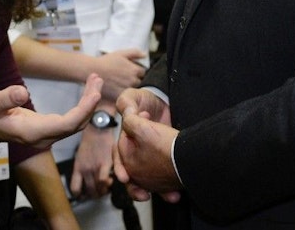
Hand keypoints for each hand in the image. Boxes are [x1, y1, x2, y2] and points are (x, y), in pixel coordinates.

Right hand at [0, 73, 102, 148]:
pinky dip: (81, 107)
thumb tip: (22, 92)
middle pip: (75, 124)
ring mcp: (46, 136)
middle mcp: (43, 137)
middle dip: (90, 103)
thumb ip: (6, 98)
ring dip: (87, 104)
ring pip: (75, 123)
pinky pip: (70, 121)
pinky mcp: (46, 130)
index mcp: (33, 132)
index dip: (83, 110)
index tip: (95, 92)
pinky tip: (85, 92)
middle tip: (97, 78)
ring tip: (94, 80)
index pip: (67, 124)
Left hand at [69, 123, 115, 198]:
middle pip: (88, 192)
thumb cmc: (92, 138)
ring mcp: (93, 167)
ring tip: (106, 184)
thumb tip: (88, 182)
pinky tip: (110, 179)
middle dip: (95, 194)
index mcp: (77, 167)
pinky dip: (107, 184)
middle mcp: (84, 170)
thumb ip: (84, 171)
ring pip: (96, 189)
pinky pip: (103, 181)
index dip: (80, 196)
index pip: (74, 189)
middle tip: (100, 189)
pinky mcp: (104, 164)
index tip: (85, 194)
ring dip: (103, 191)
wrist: (98, 125)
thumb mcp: (83, 155)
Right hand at [93, 49, 146, 100]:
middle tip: (121, 76)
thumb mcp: (121, 53)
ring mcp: (126, 89)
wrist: (92, 70)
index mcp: (135, 70)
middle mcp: (133, 81)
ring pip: (132, 89)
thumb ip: (135, 53)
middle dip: (132, 79)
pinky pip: (124, 96)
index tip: (127, 70)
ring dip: (127, 86)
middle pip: (138, 82)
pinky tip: (115, 88)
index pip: (142, 72)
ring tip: (117, 82)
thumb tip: (145, 55)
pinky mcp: (119, 96)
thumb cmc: (106, 62)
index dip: (135, 70)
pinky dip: (121, 93)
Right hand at [113, 88, 181, 202]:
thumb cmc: (145, 99)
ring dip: (155, 190)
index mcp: (125, 141)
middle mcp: (135, 152)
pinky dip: (168, 187)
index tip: (124, 176)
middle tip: (142, 194)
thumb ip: (127, 103)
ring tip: (166, 196)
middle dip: (135, 187)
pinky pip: (164, 177)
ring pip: (148, 180)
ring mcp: (150, 158)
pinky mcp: (163, 161)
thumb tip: (127, 112)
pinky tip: (175, 192)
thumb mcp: (133, 97)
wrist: (165, 101)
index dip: (120, 167)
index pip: (119, 158)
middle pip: (132, 175)